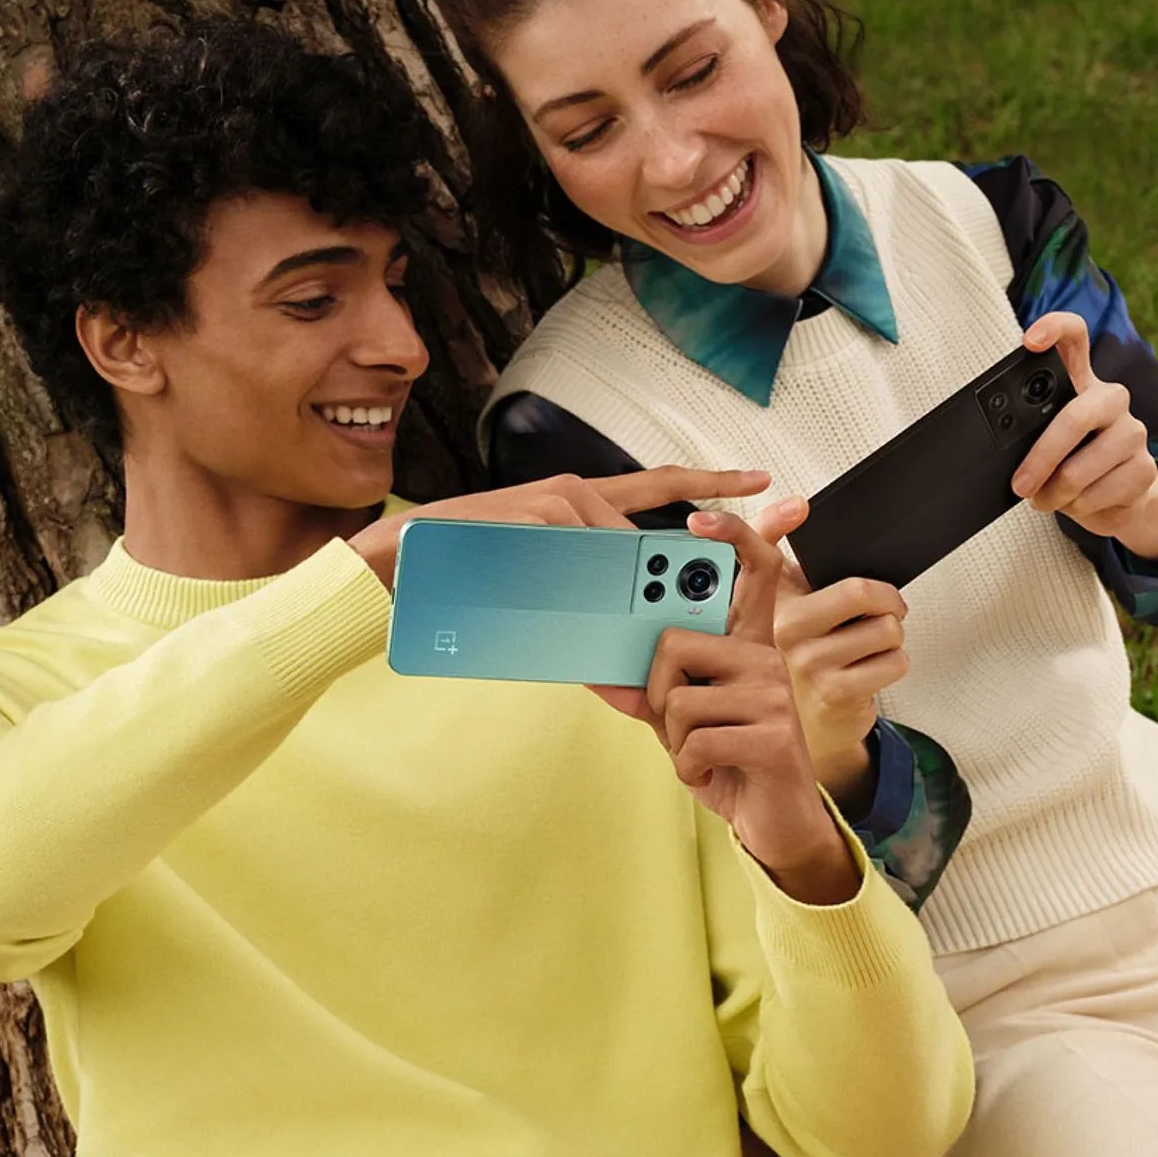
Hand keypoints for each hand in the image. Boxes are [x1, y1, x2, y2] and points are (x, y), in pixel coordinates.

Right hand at [347, 465, 772, 588]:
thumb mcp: (538, 601)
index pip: (658, 489)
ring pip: (610, 547)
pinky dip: (583, 587)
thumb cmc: (467, 580)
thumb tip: (633, 678)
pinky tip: (576, 607)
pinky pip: (571, 554)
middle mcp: (571, 493)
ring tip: (625, 625)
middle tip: (692, 601)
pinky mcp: (524, 517)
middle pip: (643, 530)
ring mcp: (547, 502)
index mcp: (582, 507)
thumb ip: (585, 624)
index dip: (712, 482)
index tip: (762, 479)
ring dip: (622, 593)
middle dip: (673, 570)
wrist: (395, 567)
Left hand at [596, 495, 859, 905]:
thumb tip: (601, 670)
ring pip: (677, 699)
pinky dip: (689, 767)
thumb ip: (650, 692)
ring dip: (675, 741)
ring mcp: (772, 694)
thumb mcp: (682, 722)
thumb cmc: (731, 760)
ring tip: (703, 752)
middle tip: (679, 722)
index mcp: (746, 644)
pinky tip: (713, 771)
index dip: (731, 538)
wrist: (776, 822)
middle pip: (673, 643)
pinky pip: (695, 740)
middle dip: (657, 693)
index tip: (702, 515)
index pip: (751, 573)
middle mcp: (764, 657)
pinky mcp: (774, 735)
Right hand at [767, 521, 908, 807]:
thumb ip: (779, 554)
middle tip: (885, 608)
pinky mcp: (832, 693)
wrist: (805, 733)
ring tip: (870, 648)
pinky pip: (894, 660)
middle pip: (860, 591)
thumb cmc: (799, 662)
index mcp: (764, 603)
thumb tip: (794, 505)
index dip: (736, 526)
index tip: (760, 506)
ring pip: (886, 627)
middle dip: (889, 600)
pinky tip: (870, 672)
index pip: (752, 554)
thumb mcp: (785, 607)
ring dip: (892, 637)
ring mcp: (803, 663)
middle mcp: (776, 631)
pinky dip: (894, 663)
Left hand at [1014, 314, 1157, 561]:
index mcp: (1080, 383)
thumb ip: (1027, 435)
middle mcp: (1111, 399)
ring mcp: (1133, 433)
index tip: (1029, 341)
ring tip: (1045, 499)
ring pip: (1080, 469)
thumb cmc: (1067, 463)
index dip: (1054, 329)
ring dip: (1053, 494)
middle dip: (1041, 457)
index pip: (1074, 337)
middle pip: (1076, 417)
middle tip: (1020, 485)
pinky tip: (1078, 502)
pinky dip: (1076, 508)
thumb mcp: (1042, 443)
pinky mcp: (1146, 469)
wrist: (1113, 500)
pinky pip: (1096, 495)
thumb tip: (1002, 454)